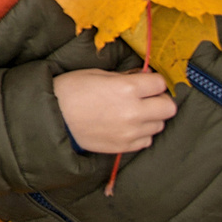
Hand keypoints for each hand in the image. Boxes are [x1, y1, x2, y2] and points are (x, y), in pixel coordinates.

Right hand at [54, 68, 176, 152]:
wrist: (52, 118)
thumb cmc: (71, 90)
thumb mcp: (97, 74)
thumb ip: (125, 77)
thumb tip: (144, 79)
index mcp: (126, 88)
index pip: (160, 83)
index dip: (154, 81)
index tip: (146, 82)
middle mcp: (134, 112)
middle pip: (169, 108)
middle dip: (160, 100)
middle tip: (147, 98)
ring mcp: (130, 132)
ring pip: (159, 125)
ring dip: (151, 118)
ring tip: (134, 113)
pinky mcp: (124, 147)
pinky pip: (147, 140)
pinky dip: (141, 133)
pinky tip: (127, 126)